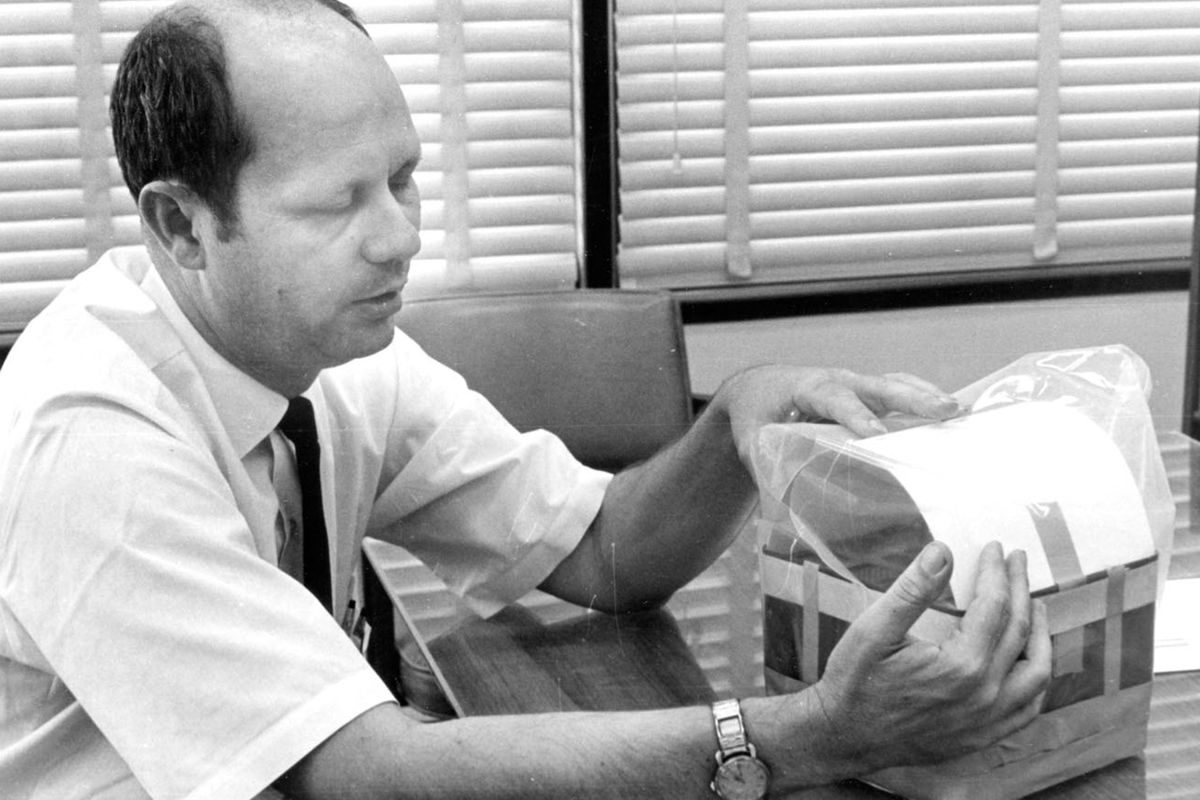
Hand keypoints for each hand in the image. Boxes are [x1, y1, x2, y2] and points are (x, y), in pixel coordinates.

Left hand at [712, 365, 959, 463]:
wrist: (758, 388)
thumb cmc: (755, 414)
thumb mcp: (750, 440)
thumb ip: (765, 465)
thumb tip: (783, 506)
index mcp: (806, 387)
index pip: (834, 399)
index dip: (856, 415)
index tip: (877, 434)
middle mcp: (837, 379)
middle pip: (877, 386)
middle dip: (912, 398)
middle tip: (945, 410)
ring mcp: (855, 384)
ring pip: (894, 385)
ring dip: (926, 396)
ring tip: (960, 411)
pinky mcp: (867, 393)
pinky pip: (898, 391)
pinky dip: (924, 399)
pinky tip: (952, 413)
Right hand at [803, 540, 1050, 773]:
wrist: (845, 737)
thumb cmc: (855, 681)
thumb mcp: (874, 628)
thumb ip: (912, 589)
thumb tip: (943, 551)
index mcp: (961, 665)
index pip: (994, 605)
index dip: (996, 571)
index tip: (994, 547)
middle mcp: (985, 694)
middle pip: (1019, 631)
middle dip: (1021, 589)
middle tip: (1018, 560)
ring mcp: (988, 719)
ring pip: (1037, 672)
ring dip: (1040, 633)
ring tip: (1035, 605)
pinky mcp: (984, 736)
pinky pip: (1028, 707)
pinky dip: (1037, 679)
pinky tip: (1030, 660)